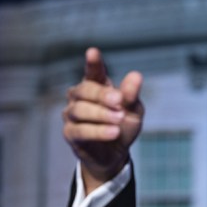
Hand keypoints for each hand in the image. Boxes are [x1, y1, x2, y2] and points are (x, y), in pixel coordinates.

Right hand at [63, 48, 144, 194]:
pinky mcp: (70, 133)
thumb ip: (132, 95)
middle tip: (119, 101)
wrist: (115, 154)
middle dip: (102, 95)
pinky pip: (80, 130)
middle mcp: (80, 97)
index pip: (93, 72)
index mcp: (97, 86)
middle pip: (85, 89)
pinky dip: (98, 131)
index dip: (93, 63)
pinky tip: (113, 132)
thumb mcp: (134, 111)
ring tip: (119, 119)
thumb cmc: (123, 126)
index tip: (93, 52)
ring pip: (80, 110)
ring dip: (102, 114)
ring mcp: (72, 114)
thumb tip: (136, 75)